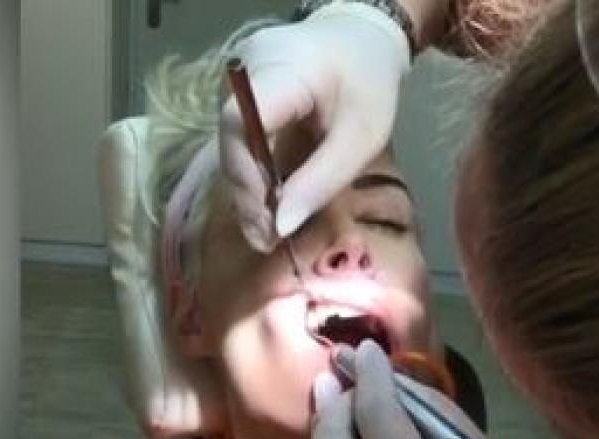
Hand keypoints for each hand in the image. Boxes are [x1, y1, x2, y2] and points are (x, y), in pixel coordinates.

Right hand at [219, 3, 409, 251]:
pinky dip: (252, 175)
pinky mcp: (238, 96)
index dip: (246, 175)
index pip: (241, 122)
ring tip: (268, 233)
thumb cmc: (369, 82)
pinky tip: (267, 207)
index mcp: (284, 68)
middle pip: (231, 139)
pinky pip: (238, 140)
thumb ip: (322, 179)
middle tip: (267, 240)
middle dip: (247, 195)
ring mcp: (237, 81)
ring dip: (247, 191)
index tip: (268, 220)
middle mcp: (247, 69)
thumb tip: (280, 226)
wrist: (361, 39)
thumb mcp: (363, 134)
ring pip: (230, 145)